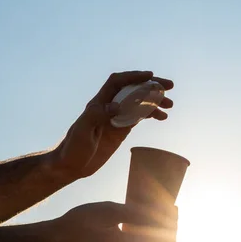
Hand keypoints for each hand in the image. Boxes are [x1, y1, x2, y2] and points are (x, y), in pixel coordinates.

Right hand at [51, 202, 177, 241]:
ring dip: (161, 237)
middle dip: (171, 232)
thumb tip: (156, 212)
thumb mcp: (108, 211)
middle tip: (170, 210)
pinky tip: (143, 223)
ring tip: (159, 215)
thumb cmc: (79, 223)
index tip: (173, 207)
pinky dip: (150, 241)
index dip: (173, 224)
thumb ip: (133, 212)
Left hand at [52, 71, 173, 179]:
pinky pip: (139, 117)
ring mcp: (116, 117)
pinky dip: (151, 114)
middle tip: (169, 86)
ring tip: (170, 104)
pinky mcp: (121, 129)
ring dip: (155, 101)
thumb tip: (117, 106)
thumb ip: (97, 116)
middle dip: (151, 85)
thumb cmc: (73, 147)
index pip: (117, 82)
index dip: (133, 76)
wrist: (70, 165)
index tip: (150, 76)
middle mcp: (109, 106)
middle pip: (132, 89)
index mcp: (99, 102)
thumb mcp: (82, 130)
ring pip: (139, 102)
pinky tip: (162, 117)